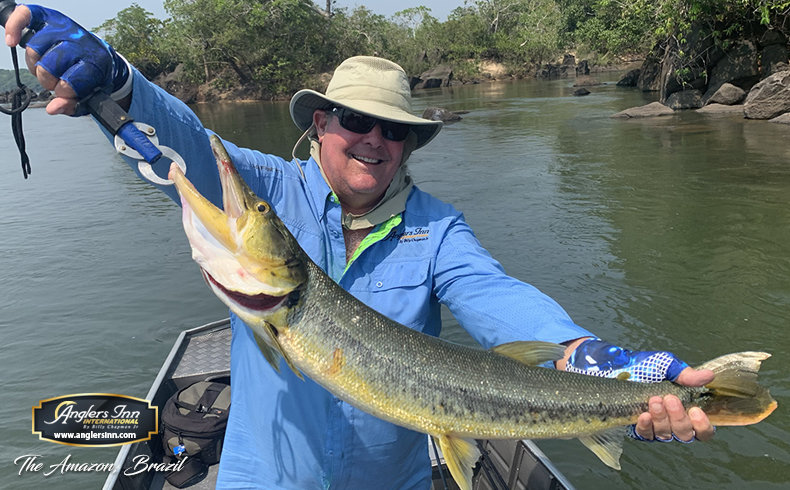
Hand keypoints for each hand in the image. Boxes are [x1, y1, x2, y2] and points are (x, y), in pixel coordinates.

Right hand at [4, 4, 128, 114]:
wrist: (101, 57)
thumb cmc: (92, 78)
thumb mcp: (89, 96)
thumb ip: (72, 105)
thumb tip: (52, 108)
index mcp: (95, 63)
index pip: (71, 81)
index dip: (63, 92)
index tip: (65, 95)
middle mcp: (81, 42)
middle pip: (48, 66)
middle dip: (47, 80)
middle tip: (55, 81)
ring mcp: (66, 28)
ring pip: (35, 48)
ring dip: (35, 63)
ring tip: (46, 67)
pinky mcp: (51, 17)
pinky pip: (27, 14)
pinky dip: (15, 26)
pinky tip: (12, 41)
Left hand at [635, 367, 714, 441]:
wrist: (619, 368)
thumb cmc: (647, 368)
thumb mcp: (668, 367)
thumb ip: (687, 375)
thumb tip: (709, 376)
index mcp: (688, 411)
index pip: (703, 430)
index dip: (702, 425)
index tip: (695, 410)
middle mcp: (675, 424)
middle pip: (685, 434)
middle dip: (678, 417)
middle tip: (670, 399)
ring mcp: (658, 428)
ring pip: (666, 435)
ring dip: (661, 418)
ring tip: (654, 401)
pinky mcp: (641, 430)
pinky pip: (646, 434)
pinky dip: (646, 425)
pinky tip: (644, 415)